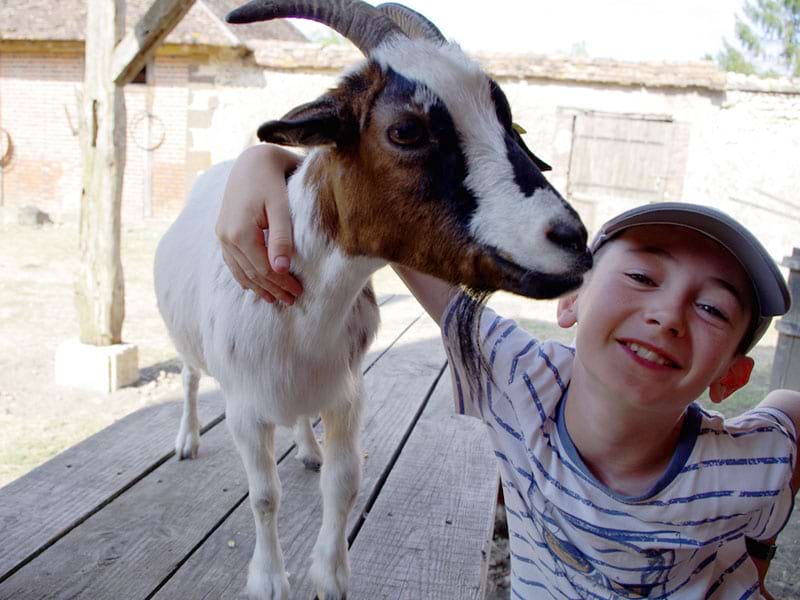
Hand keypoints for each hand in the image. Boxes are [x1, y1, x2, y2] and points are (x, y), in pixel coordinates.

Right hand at [216, 145, 303, 303]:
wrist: (253, 160)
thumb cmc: (272, 180)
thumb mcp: (281, 207)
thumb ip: (281, 238)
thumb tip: (281, 270)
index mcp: (240, 232)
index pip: (263, 269)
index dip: (281, 283)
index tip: (298, 292)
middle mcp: (226, 236)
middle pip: (251, 273)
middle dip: (272, 288)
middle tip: (291, 300)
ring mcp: (222, 234)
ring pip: (239, 270)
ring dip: (257, 286)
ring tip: (274, 299)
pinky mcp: (223, 230)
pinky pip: (232, 261)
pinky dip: (243, 275)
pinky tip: (251, 285)